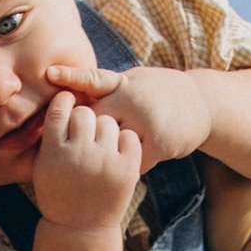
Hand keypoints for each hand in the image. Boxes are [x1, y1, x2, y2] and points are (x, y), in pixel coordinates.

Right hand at [30, 92, 144, 236]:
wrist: (81, 227)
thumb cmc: (58, 192)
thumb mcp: (42, 166)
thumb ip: (48, 135)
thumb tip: (59, 98)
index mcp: (55, 152)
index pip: (60, 109)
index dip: (64, 103)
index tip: (67, 105)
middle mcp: (79, 154)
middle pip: (84, 113)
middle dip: (84, 119)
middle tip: (84, 133)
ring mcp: (105, 161)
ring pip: (108, 122)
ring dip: (104, 129)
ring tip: (100, 145)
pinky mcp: (127, 169)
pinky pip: (128, 136)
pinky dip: (123, 141)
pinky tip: (116, 151)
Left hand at [42, 59, 209, 167]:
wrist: (200, 102)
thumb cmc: (156, 91)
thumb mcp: (131, 81)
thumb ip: (104, 88)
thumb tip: (66, 86)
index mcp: (123, 86)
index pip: (91, 88)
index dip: (71, 85)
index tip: (50, 80)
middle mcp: (134, 103)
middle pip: (97, 124)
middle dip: (87, 137)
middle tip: (78, 150)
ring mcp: (147, 123)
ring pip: (113, 145)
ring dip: (104, 155)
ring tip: (96, 164)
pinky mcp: (160, 144)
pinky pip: (132, 162)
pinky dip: (125, 166)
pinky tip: (119, 170)